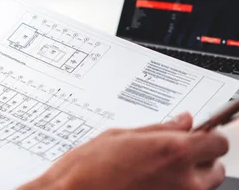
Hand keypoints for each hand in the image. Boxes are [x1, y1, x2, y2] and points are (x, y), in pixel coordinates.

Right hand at [19, 113, 228, 189]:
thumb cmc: (87, 168)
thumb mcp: (121, 135)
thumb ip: (158, 129)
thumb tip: (182, 122)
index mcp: (173, 151)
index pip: (217, 143)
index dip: (206, 137)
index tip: (196, 136)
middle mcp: (183, 180)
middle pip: (216, 169)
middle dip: (199, 160)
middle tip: (172, 155)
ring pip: (202, 188)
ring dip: (189, 178)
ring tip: (157, 172)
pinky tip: (148, 184)